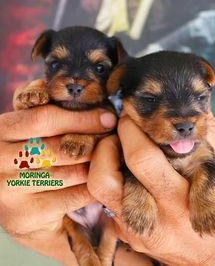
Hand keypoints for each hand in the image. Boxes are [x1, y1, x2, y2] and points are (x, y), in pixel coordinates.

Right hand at [0, 103, 115, 265]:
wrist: (19, 209)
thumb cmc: (28, 160)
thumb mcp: (25, 131)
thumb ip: (33, 108)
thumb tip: (44, 85)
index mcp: (1, 131)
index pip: (44, 118)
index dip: (80, 117)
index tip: (107, 117)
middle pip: (58, 146)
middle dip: (92, 141)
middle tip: (114, 137)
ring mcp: (6, 191)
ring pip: (67, 172)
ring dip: (95, 164)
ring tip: (111, 157)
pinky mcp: (21, 217)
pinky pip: (70, 197)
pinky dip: (91, 188)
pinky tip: (101, 181)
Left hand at [88, 115, 214, 265]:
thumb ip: (207, 135)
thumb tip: (194, 102)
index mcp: (179, 198)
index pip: (141, 159)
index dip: (130, 130)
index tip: (131, 117)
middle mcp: (152, 217)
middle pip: (106, 177)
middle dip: (108, 143)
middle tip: (121, 130)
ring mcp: (136, 229)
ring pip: (97, 189)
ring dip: (102, 160)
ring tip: (118, 148)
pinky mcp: (127, 234)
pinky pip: (105, 200)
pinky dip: (110, 177)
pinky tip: (125, 170)